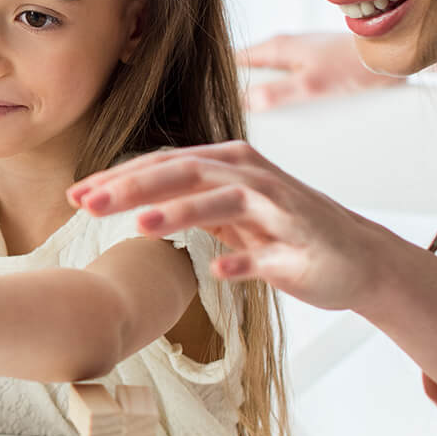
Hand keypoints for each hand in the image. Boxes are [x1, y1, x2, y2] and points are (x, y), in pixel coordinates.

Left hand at [66, 141, 425, 313]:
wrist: (360, 260)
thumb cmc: (287, 233)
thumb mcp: (230, 212)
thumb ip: (188, 200)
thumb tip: (131, 202)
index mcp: (227, 165)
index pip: (164, 164)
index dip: (119, 178)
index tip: (76, 195)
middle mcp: (251, 176)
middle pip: (184, 173)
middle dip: (134, 187)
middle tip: (87, 203)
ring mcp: (279, 208)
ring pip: (223, 201)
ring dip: (182, 211)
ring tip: (141, 225)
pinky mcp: (301, 245)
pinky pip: (269, 254)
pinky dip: (245, 261)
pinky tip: (220, 270)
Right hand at [236, 32, 404, 110]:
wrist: (392, 54)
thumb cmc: (354, 66)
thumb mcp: (312, 85)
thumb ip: (276, 93)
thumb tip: (244, 102)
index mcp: (275, 47)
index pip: (231, 60)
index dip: (220, 80)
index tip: (213, 102)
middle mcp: (282, 46)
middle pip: (247, 70)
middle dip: (240, 90)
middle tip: (237, 115)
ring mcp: (297, 52)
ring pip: (266, 75)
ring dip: (262, 93)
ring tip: (261, 116)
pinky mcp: (312, 61)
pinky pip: (284, 78)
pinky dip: (281, 92)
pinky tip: (288, 108)